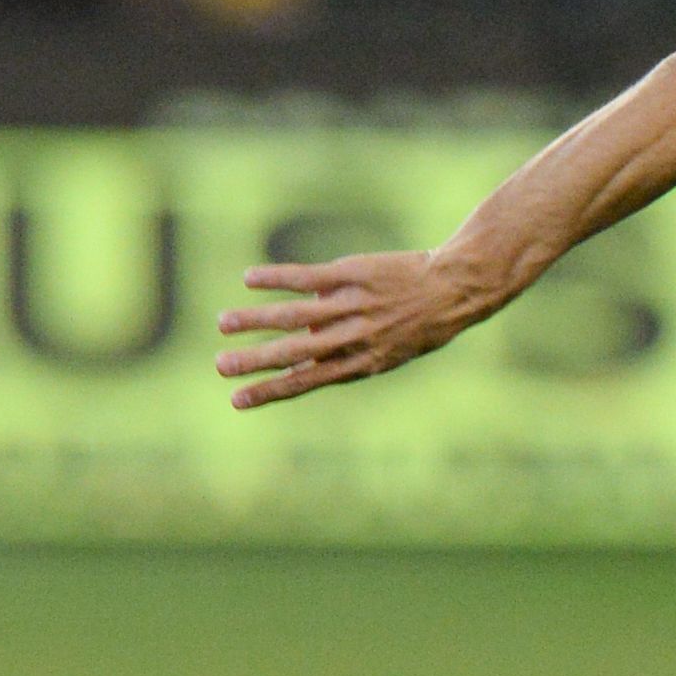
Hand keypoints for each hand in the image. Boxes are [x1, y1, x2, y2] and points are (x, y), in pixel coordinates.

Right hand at [214, 250, 491, 409]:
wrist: (456, 287)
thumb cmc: (423, 323)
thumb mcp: (391, 351)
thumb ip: (348, 353)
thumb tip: (304, 345)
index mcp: (362, 363)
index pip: (307, 382)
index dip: (271, 391)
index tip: (237, 400)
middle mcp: (354, 338)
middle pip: (296, 354)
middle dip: (255, 362)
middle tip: (220, 367)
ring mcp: (352, 306)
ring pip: (296, 315)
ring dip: (256, 320)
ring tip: (222, 323)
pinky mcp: (352, 275)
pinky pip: (307, 278)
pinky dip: (276, 278)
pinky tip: (249, 278)